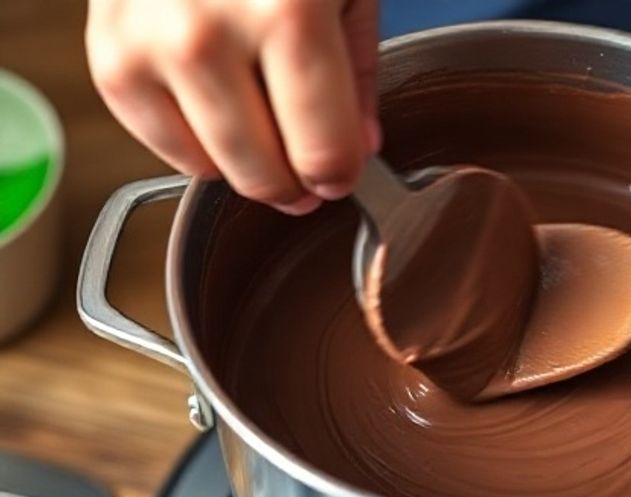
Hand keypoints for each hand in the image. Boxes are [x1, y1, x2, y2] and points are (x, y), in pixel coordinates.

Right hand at [87, 0, 379, 214]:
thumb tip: (360, 148)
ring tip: (271, 137)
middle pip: (265, 173)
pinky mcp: (110, 57)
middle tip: (311, 173)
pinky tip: (224, 114)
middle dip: (299, 186)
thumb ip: (358, 73)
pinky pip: (161, 146)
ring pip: (213, 170)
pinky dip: (198, 146)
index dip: (342, 174)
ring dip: (251, 169)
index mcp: (287, 12)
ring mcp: (149, 47)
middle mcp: (207, 35)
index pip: (323, 151)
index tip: (345, 173)